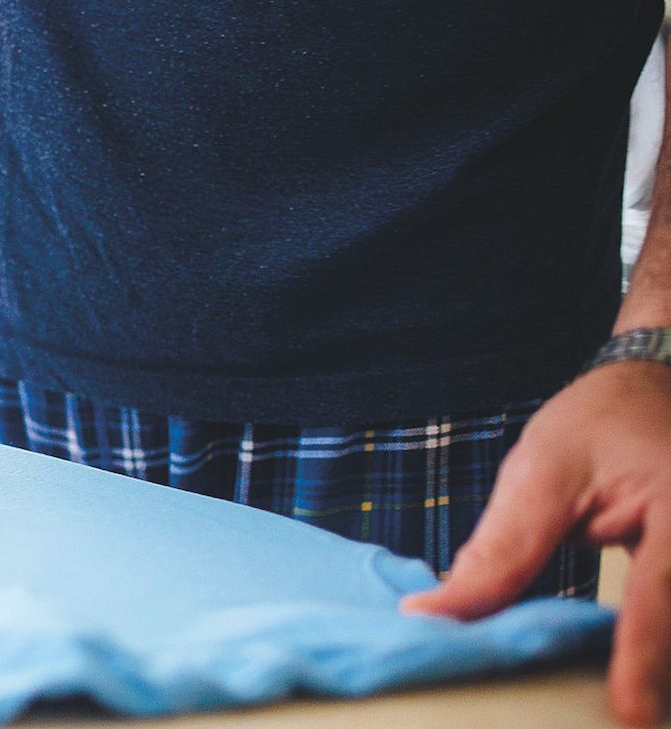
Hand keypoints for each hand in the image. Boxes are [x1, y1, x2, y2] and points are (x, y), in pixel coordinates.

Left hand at [402, 361, 670, 724]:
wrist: (655, 386)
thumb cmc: (598, 423)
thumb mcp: (541, 474)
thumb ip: (500, 551)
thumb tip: (434, 615)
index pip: (661, 592)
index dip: (644, 654)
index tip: (630, 709)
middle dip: (657, 673)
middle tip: (626, 716)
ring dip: (659, 664)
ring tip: (630, 701)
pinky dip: (657, 645)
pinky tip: (641, 679)